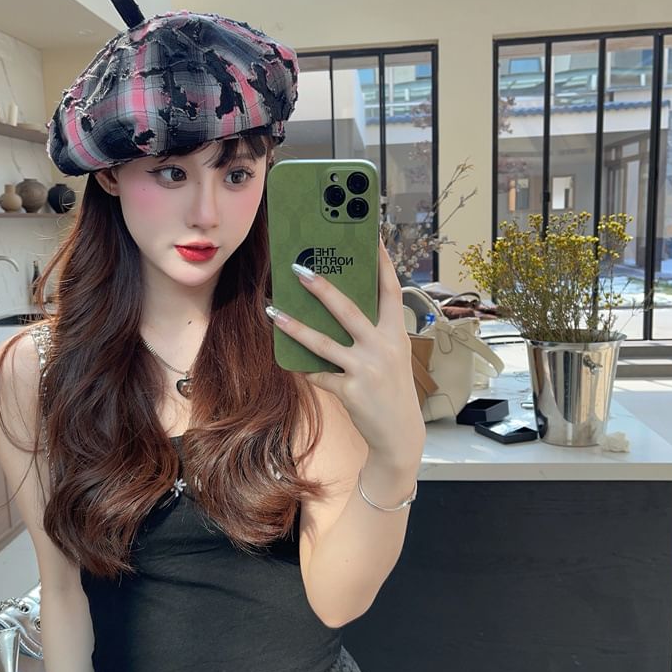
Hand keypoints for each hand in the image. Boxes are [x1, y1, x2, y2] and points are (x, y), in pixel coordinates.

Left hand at [268, 239, 424, 464]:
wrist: (399, 434)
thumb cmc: (392, 389)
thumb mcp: (391, 356)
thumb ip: (372, 334)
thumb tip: (335, 308)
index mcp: (396, 334)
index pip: (390, 290)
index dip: (381, 262)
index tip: (371, 237)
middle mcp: (384, 348)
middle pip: (349, 310)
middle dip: (322, 288)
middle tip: (298, 269)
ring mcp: (367, 370)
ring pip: (323, 343)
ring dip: (294, 326)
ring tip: (272, 311)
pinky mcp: (351, 390)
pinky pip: (318, 374)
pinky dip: (305, 368)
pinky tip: (290, 360)